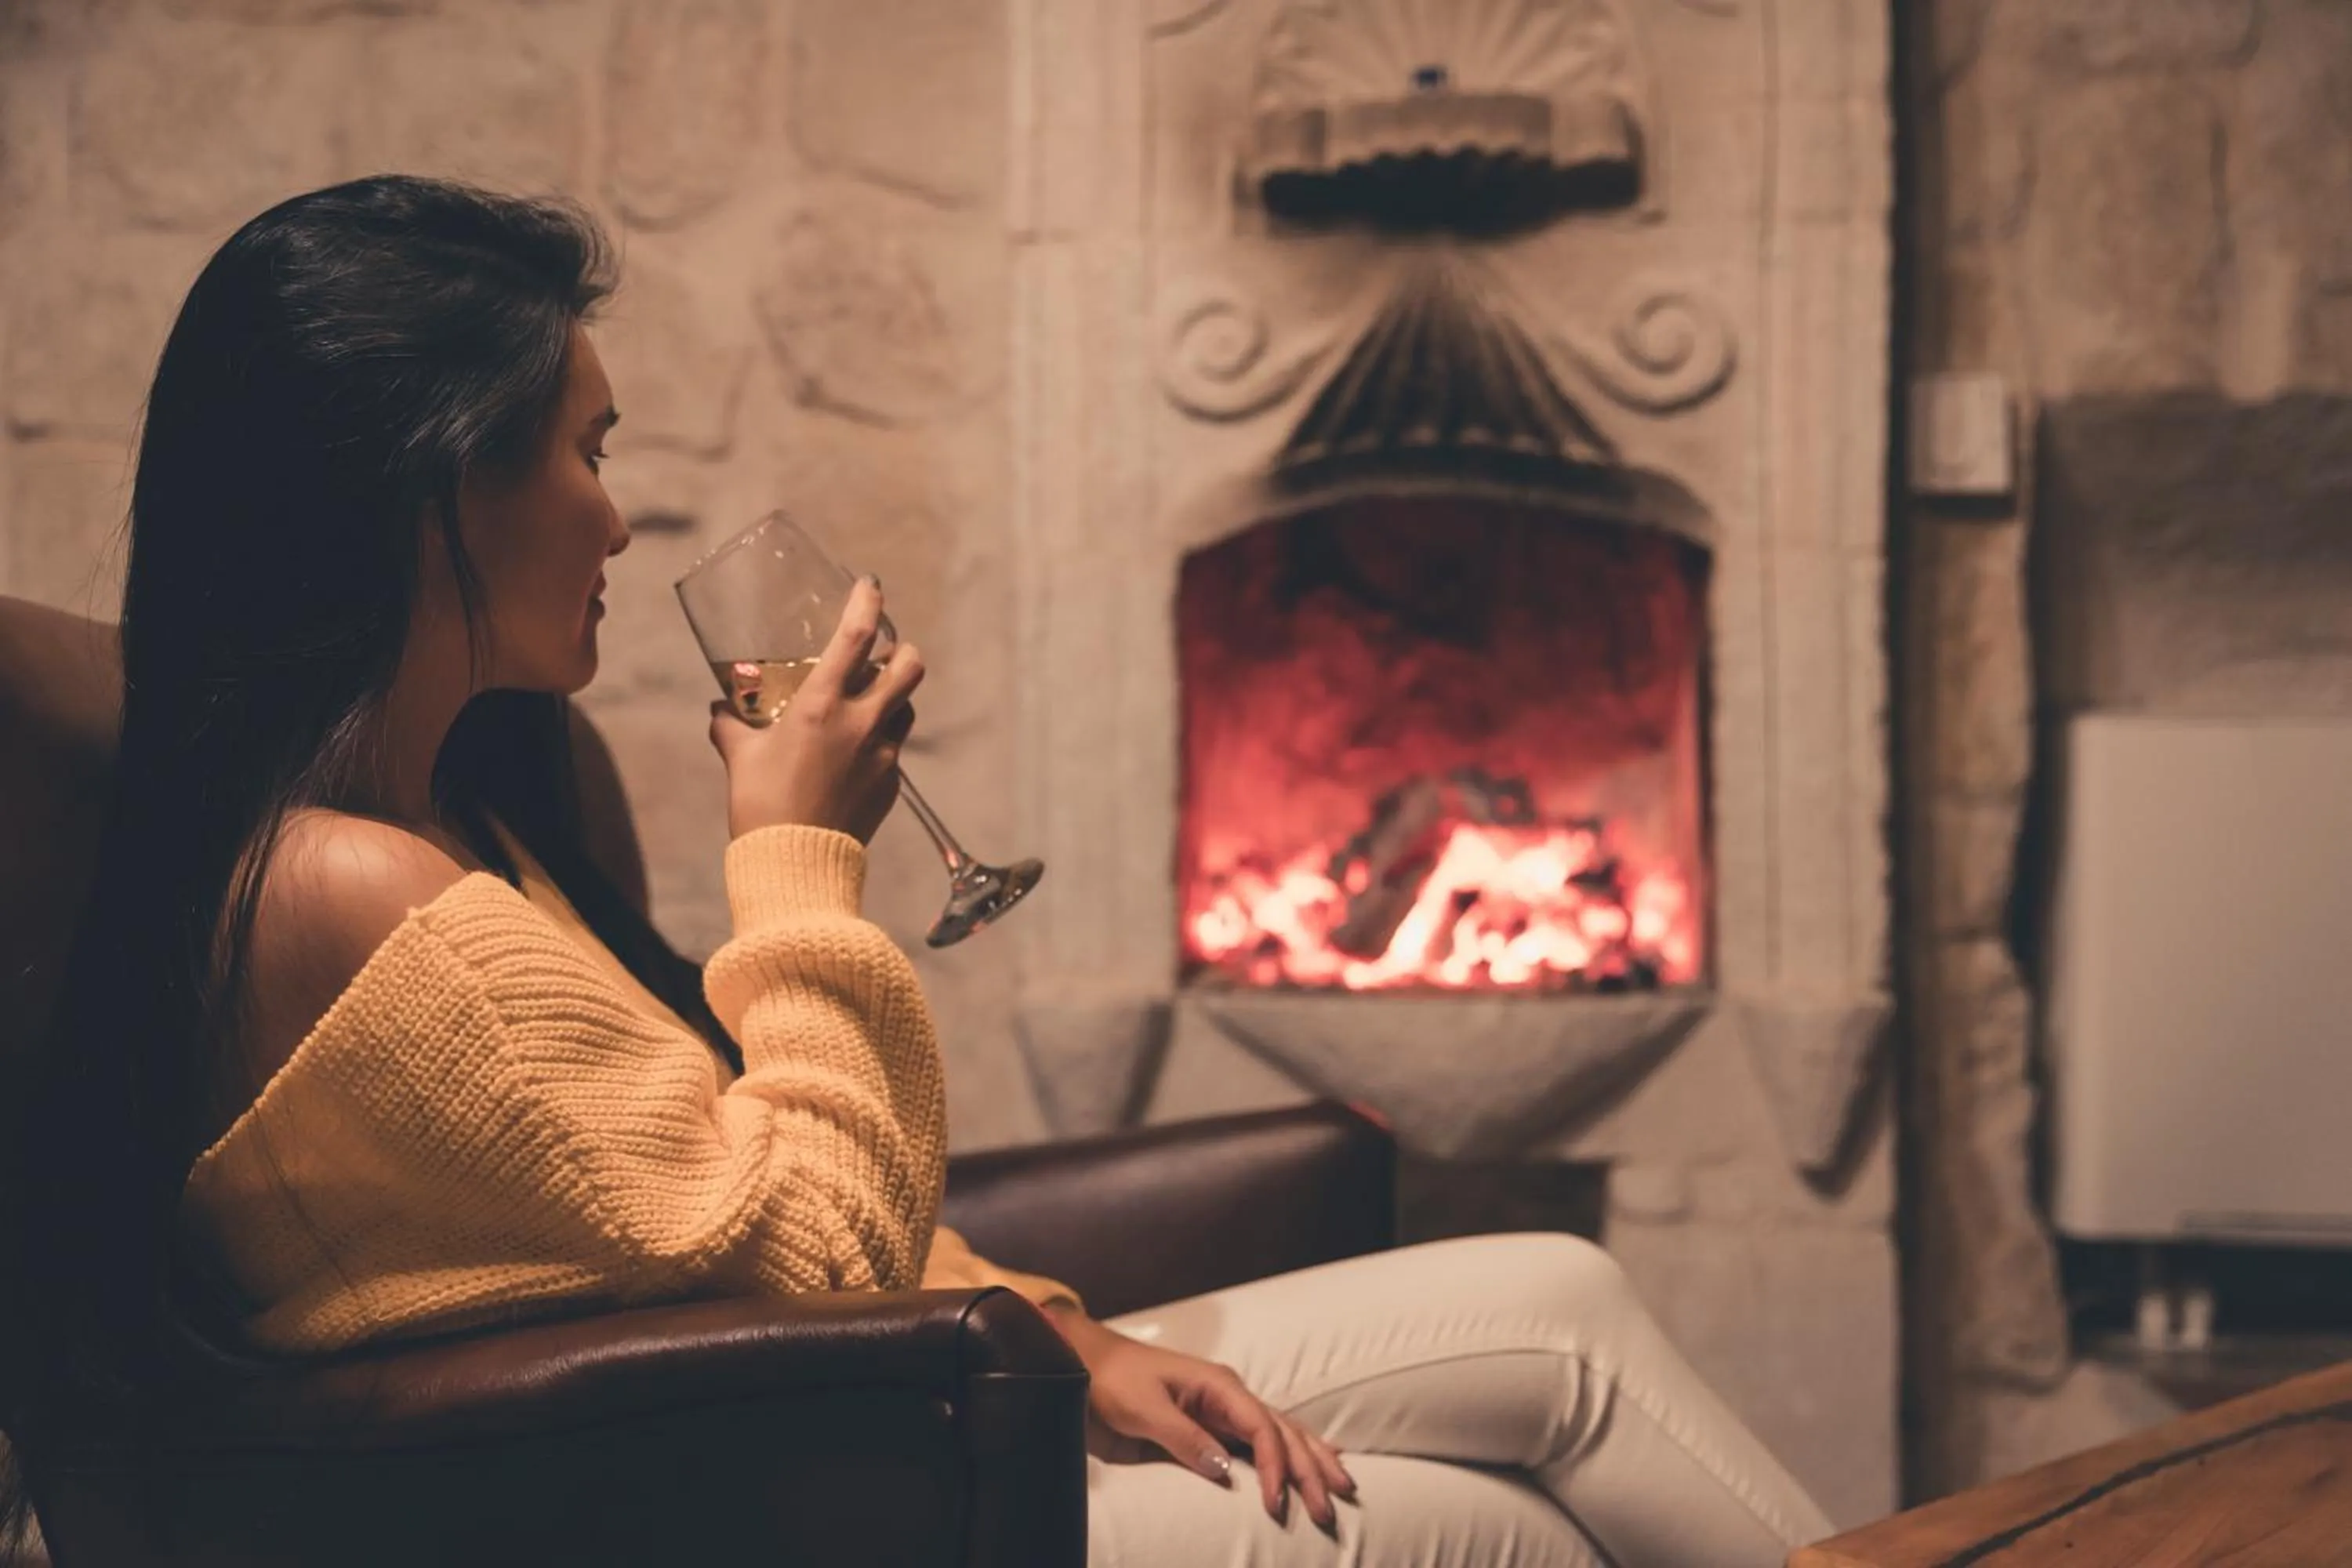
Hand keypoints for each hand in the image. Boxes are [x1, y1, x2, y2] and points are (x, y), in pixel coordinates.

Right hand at [709, 577, 922, 842]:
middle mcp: (862, 723)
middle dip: (903, 651)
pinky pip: (893, 751)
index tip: (870, 585)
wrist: (796, 864)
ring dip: (895, 697)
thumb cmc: (761, 806)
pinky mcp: (891, 785)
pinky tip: (854, 756)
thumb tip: (720, 710)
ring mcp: (883, 755)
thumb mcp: (739, 758)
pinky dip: (879, 743)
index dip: (867, 604)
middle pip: (910, 667)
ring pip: (907, 708)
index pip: (856, 638)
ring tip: (869, 702)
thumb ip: (731, 726)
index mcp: (822, 705)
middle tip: (885, 653)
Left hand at [1046, 1305, 1356, 1531]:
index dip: (1276, 1466)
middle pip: (1284, 1431)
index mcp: (1219, 1385)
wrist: (1093, 1360)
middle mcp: (1231, 1392)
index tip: (1278, 1503)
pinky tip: (1318, 1458)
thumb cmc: (1115, 1380)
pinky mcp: (1218, 1419)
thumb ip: (1183, 1438)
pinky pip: (1265, 1435)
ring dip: (1312, 1459)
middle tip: (1332, 1507)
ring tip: (1344, 1486)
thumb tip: (1225, 1471)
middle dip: (1310, 1468)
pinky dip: (1295, 1448)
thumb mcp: (1144, 1410)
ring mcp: (1228, 1404)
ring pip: (1284, 1431)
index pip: (1261, 1428)